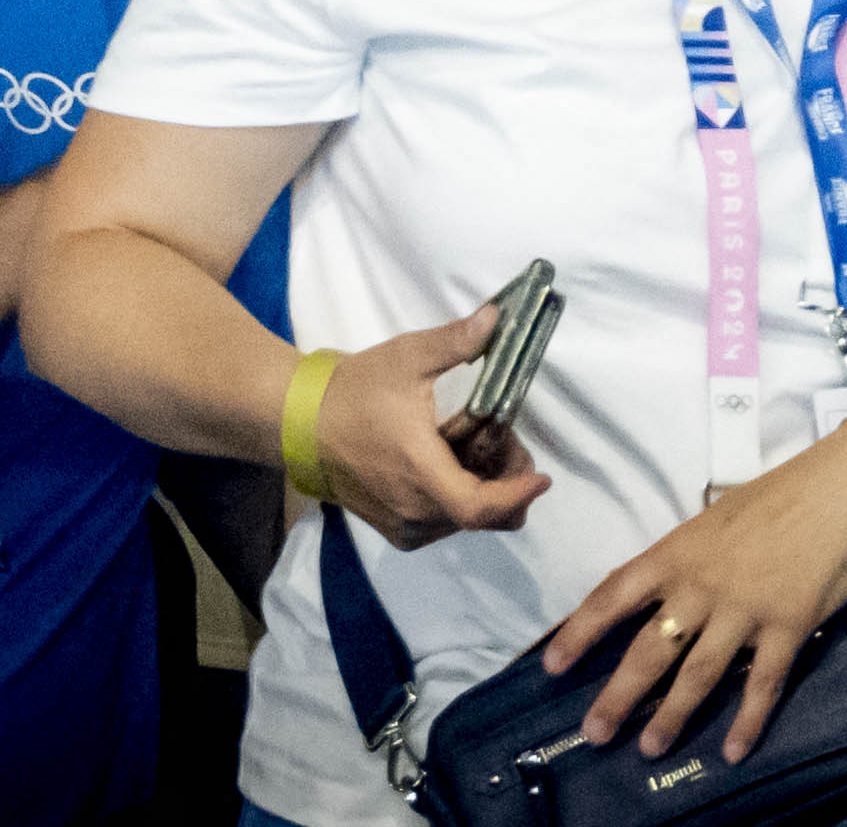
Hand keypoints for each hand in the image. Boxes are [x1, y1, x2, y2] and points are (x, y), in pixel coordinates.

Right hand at [305, 302, 549, 550]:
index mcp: (419, 474)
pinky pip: (442, 523)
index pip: (479, 507)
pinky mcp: (394, 529)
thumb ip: (455, 341)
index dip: (516, 496)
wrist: (303, 422)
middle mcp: (414, 512)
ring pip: (463, 520)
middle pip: (481, 515)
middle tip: (510, 440)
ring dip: (484, 489)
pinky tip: (454, 460)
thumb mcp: (407, 358)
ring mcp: (403, 526)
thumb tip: (497, 318)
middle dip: (507, 482)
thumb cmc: (355, 390)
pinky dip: (460, 498)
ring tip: (480, 443)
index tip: (544, 476)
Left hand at [543, 420, 846, 764]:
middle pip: (649, 648)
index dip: (580, 630)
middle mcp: (703, 584)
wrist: (843, 489)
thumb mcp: (720, 516)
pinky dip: (746, 722)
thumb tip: (667, 589)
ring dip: (672, 716)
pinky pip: (760, 684)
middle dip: (618, 695)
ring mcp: (744, 609)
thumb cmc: (781, 495)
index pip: (616, 593)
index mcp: (680, 550)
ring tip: (649, 748)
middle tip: (594, 732)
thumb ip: (691, 556)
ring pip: (697, 674)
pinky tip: (734, 751)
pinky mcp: (787, 628)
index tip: (552, 664)